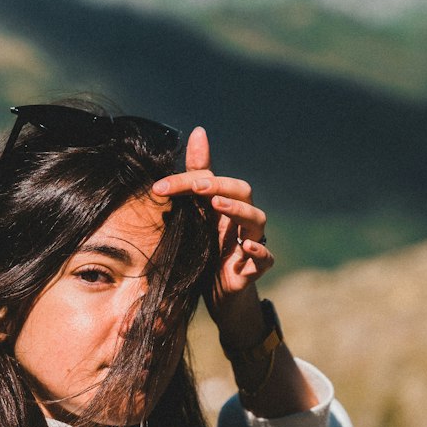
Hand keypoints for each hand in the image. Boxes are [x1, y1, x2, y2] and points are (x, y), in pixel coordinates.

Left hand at [152, 125, 273, 346]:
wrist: (217, 293)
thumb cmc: (206, 250)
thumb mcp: (195, 215)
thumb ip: (194, 178)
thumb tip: (199, 132)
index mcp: (225, 204)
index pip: (213, 180)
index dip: (188, 180)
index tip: (160, 187)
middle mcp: (241, 219)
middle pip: (242, 191)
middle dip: (220, 186)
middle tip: (198, 186)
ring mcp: (251, 242)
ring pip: (256, 219)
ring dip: (238, 210)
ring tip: (219, 205)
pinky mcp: (256, 268)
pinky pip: (266, 257)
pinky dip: (259, 251)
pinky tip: (247, 246)